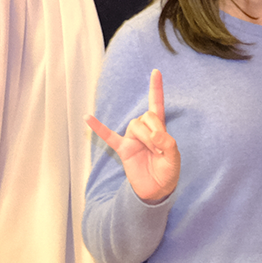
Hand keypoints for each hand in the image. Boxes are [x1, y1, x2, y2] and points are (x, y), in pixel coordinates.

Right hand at [86, 68, 180, 203]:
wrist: (156, 191)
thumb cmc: (167, 173)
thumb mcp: (174, 158)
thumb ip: (168, 143)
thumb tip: (154, 134)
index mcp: (159, 129)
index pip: (156, 105)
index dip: (156, 89)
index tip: (156, 72)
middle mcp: (144, 131)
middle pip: (145, 117)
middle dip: (154, 130)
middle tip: (160, 149)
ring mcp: (132, 139)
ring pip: (134, 125)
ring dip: (145, 137)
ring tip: (153, 152)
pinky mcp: (123, 150)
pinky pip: (108, 137)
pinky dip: (98, 128)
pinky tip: (87, 118)